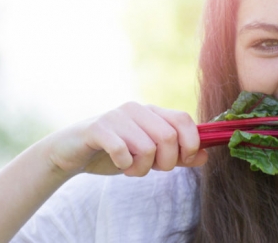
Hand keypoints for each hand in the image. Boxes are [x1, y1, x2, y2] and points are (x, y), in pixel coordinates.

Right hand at [46, 103, 207, 176]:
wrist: (72, 152)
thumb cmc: (115, 152)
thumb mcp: (151, 155)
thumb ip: (178, 155)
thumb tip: (205, 155)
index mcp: (153, 112)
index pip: (184, 120)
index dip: (191, 143)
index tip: (185, 160)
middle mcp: (137, 109)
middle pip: (169, 136)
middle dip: (167, 162)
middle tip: (154, 169)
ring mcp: (117, 116)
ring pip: (147, 146)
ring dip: (142, 168)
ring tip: (132, 169)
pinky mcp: (98, 128)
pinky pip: (121, 149)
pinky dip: (125, 164)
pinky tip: (119, 165)